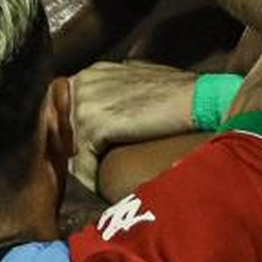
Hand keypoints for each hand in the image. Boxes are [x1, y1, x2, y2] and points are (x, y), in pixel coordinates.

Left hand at [69, 60, 198, 187]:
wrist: (198, 98)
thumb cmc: (180, 92)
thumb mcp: (142, 80)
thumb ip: (120, 89)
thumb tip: (116, 108)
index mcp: (93, 73)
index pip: (66, 109)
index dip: (74, 135)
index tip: (86, 155)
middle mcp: (83, 84)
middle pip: (62, 129)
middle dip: (74, 152)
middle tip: (89, 173)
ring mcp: (85, 103)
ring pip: (71, 148)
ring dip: (83, 168)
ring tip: (98, 182)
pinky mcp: (94, 125)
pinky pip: (83, 162)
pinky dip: (92, 178)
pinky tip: (102, 188)